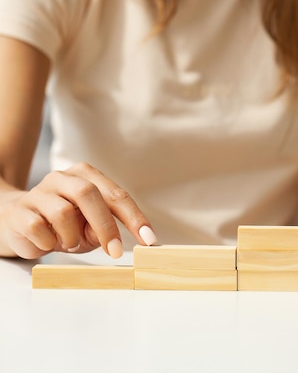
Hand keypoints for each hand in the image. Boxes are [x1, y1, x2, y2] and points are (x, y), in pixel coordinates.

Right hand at [0, 162, 157, 258]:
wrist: (17, 222)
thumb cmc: (63, 224)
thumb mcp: (89, 228)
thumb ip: (103, 230)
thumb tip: (113, 241)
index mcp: (87, 176)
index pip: (116, 195)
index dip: (134, 218)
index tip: (148, 239)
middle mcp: (63, 178)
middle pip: (89, 194)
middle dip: (106, 226)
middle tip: (115, 252)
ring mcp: (40, 191)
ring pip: (63, 213)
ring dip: (71, 237)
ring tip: (68, 243)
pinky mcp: (21, 210)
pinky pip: (39, 228)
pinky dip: (49, 242)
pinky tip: (48, 242)